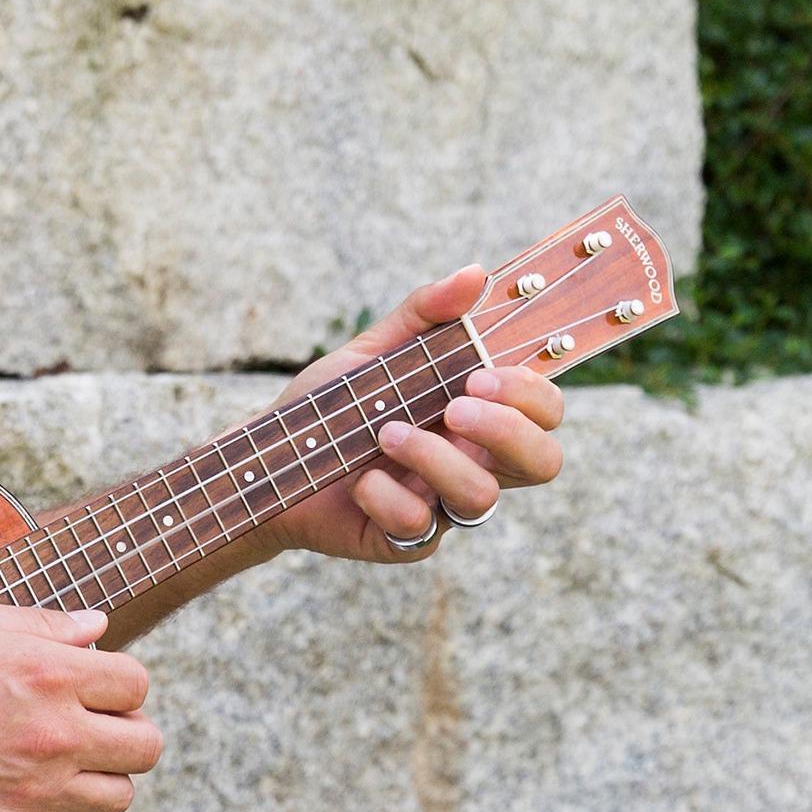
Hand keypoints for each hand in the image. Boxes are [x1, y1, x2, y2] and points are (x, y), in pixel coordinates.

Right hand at [0, 598, 162, 811]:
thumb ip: (43, 625)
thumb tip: (97, 628)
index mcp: (49, 674)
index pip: (136, 683)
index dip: (120, 681)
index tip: (96, 684)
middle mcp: (53, 735)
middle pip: (146, 746)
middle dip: (128, 730)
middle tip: (96, 724)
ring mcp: (33, 790)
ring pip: (119, 797)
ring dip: (103, 776)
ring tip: (69, 760)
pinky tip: (38, 792)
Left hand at [258, 264, 566, 563]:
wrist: (266, 460)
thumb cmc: (329, 406)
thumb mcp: (373, 350)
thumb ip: (423, 314)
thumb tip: (475, 273)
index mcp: (478, 415)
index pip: (545, 411)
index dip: (531, 395)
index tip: (480, 375)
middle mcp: (472, 461)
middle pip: (543, 462)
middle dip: (508, 431)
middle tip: (454, 407)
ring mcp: (443, 504)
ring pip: (482, 495)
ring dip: (435, 457)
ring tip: (385, 433)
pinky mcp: (407, 539)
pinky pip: (419, 525)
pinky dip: (386, 496)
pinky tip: (357, 480)